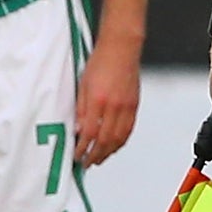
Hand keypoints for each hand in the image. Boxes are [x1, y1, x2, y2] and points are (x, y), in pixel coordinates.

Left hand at [74, 35, 142, 168]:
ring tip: (99, 159)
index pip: (89, 133)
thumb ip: (80, 108)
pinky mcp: (135, 105)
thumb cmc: (100, 62)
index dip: (82, 148)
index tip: (77, 155)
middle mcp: (114, 106)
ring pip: (118, 138)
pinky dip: (120, 142)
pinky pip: (128, 130)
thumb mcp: (82, 84)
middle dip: (95, 155)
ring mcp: (127, 107)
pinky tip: (114, 146)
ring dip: (108, 152)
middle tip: (87, 163)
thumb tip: (77, 129)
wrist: (121, 48)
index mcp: (98, 100)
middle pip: (105, 140)